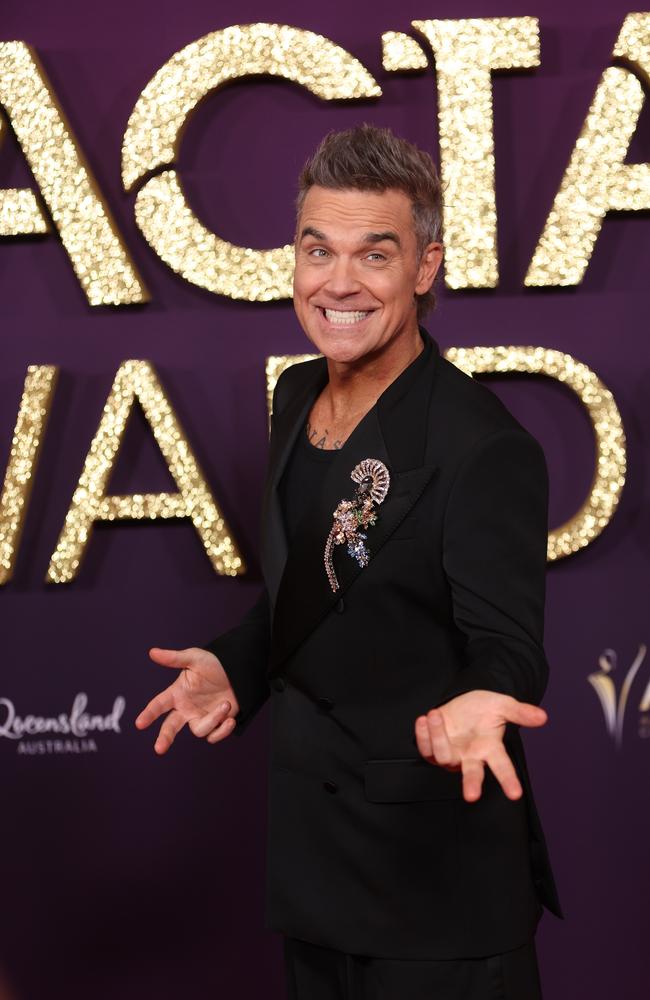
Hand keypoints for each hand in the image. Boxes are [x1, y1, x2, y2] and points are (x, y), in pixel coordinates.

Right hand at [135, 647, 240, 753]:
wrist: (240, 670)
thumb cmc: (214, 662)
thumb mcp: (194, 658)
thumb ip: (174, 658)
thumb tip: (152, 652)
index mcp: (177, 694)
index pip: (159, 705)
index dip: (149, 714)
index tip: (139, 724)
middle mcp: (186, 708)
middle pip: (171, 727)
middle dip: (164, 738)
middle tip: (159, 749)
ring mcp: (200, 717)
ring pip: (199, 730)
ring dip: (213, 719)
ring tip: (225, 704)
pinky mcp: (216, 724)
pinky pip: (214, 735)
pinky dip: (223, 730)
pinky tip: (230, 720)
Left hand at [414, 690, 546, 802]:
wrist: (462, 702)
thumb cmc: (484, 708)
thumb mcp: (503, 705)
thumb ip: (520, 712)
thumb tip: (543, 717)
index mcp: (490, 749)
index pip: (502, 766)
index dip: (508, 780)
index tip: (516, 794)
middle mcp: (470, 757)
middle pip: (472, 774)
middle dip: (471, 784)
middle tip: (472, 796)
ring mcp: (451, 755)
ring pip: (443, 756)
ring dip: (437, 736)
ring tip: (435, 714)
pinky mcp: (432, 749)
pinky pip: (425, 748)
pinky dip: (422, 735)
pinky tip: (424, 719)